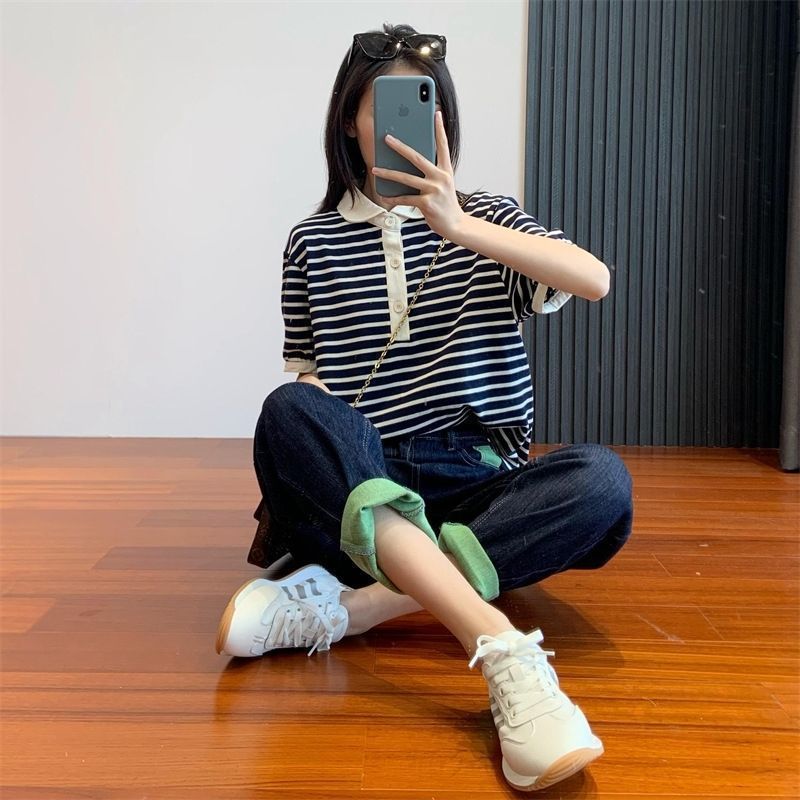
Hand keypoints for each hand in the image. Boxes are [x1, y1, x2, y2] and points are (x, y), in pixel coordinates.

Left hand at [371, 110, 464, 239]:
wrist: (455, 225)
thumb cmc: (445, 204)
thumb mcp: (442, 185)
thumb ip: (430, 173)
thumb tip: (409, 164)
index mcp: (446, 170)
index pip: (443, 145)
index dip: (440, 129)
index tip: (436, 113)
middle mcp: (441, 177)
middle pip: (417, 158)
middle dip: (400, 147)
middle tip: (387, 138)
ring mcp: (434, 190)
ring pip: (406, 178)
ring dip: (388, 173)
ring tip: (375, 169)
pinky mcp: (427, 204)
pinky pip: (405, 198)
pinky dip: (393, 198)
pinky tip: (383, 195)